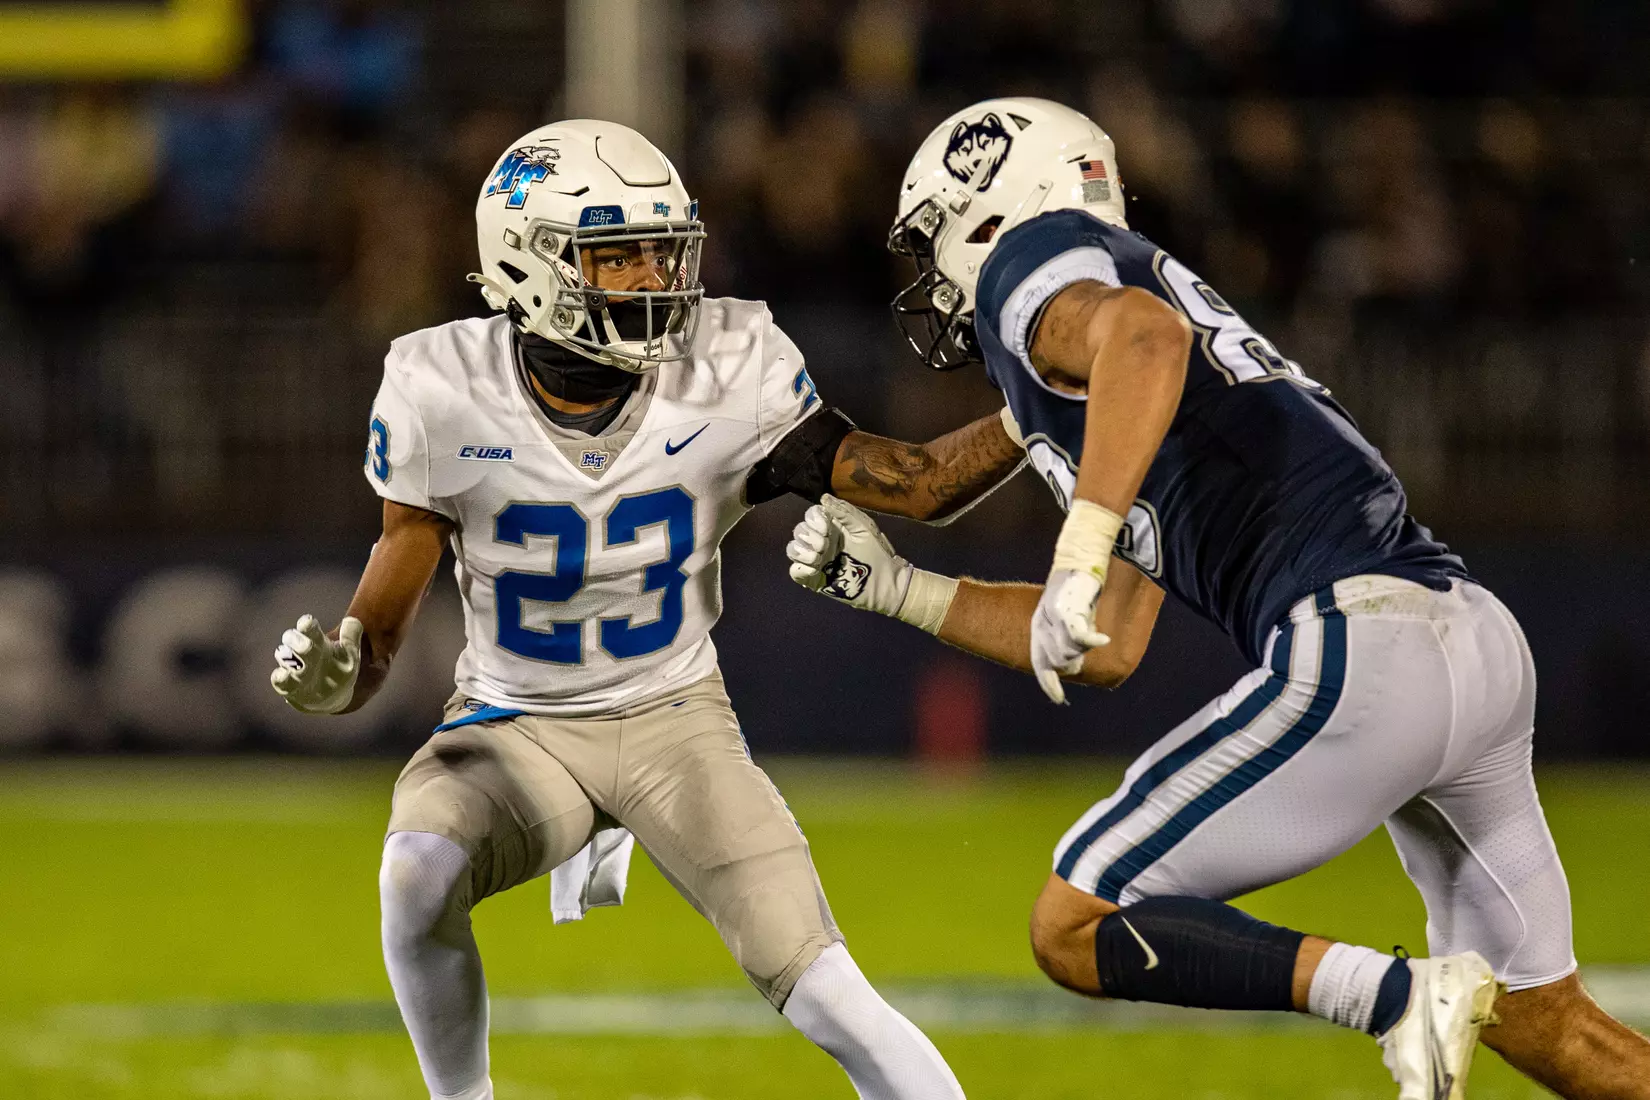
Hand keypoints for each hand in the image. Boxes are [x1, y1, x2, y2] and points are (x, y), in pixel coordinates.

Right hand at [270, 614, 363, 714]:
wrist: (331, 697)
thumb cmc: (339, 670)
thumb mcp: (350, 656)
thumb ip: (351, 639)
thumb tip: (353, 622)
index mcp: (317, 641)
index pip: (310, 629)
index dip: (307, 625)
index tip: (307, 623)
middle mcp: (302, 652)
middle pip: (293, 640)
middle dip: (297, 641)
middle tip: (306, 647)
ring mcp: (294, 669)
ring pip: (284, 658)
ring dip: (289, 659)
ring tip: (297, 663)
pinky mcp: (288, 687)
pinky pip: (279, 681)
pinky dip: (280, 678)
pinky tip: (283, 675)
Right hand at [787, 494, 913, 616]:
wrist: (884, 583)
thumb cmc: (878, 554)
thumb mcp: (863, 528)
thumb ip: (844, 512)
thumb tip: (823, 498)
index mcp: (832, 527)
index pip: (810, 515)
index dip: (813, 519)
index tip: (826, 528)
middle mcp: (821, 542)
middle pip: (799, 530)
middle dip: (810, 537)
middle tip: (825, 546)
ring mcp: (816, 560)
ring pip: (792, 549)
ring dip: (802, 551)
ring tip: (819, 558)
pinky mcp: (814, 579)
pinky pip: (795, 571)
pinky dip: (800, 568)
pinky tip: (815, 570)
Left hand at [1030, 570, 1109, 703]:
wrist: (1078, 560)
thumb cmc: (1075, 588)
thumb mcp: (1067, 615)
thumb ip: (1068, 638)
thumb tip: (1077, 663)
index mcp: (1039, 628)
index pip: (1041, 663)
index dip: (1049, 683)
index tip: (1057, 698)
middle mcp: (1041, 626)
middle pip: (1059, 661)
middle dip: (1074, 659)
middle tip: (1087, 641)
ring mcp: (1052, 621)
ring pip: (1068, 652)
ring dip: (1084, 646)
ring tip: (1092, 628)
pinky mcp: (1066, 612)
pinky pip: (1078, 637)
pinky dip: (1092, 640)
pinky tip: (1104, 638)